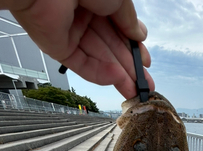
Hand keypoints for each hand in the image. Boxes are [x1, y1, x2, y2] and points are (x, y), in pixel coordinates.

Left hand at [5, 0, 154, 98]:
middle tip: (144, 85)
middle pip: (110, 48)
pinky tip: (117, 79)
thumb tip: (139, 36)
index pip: (119, 30)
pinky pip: (82, 64)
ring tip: (135, 91)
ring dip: (119, 76)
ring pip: (98, 59)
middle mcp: (83, 16)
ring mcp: (70, 33)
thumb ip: (129, 20)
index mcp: (97, 1)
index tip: (145, 62)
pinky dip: (100, 74)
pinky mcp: (57, 48)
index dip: (133, 47)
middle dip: (129, 68)